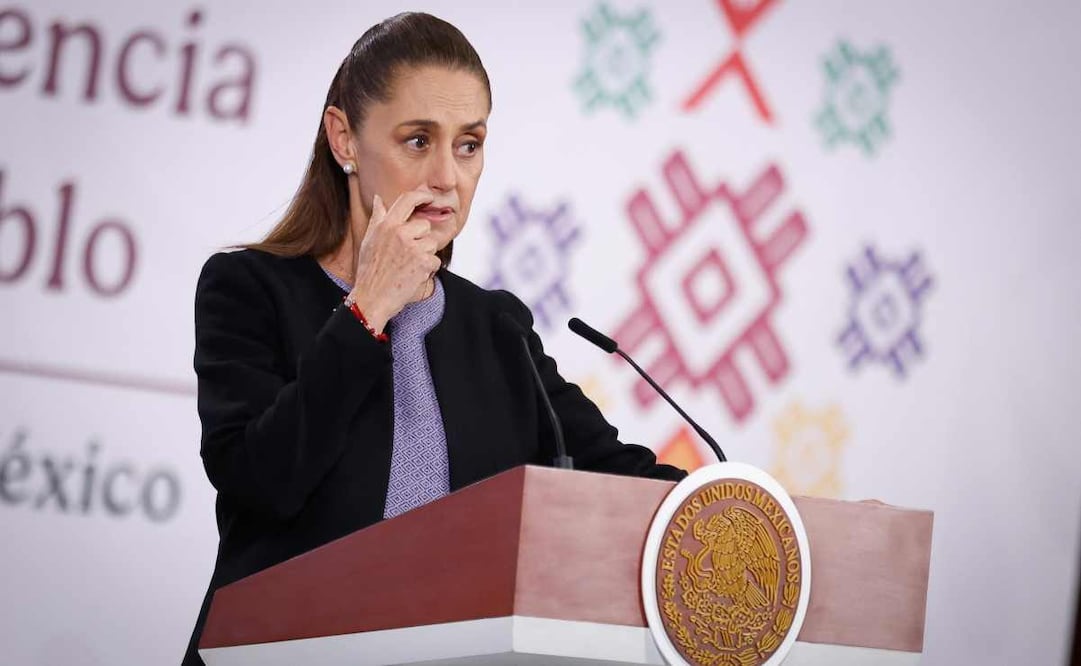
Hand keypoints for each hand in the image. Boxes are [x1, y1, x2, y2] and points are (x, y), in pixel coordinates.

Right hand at [349, 190, 441, 332]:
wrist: (372, 298)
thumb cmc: (369, 270)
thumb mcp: (369, 240)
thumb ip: (378, 218)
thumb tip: (379, 199)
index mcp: (386, 225)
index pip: (408, 199)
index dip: (422, 196)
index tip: (428, 198)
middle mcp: (399, 233)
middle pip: (424, 225)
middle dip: (420, 239)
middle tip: (406, 255)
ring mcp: (412, 247)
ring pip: (431, 243)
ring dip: (424, 255)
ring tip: (407, 266)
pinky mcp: (423, 263)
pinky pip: (435, 260)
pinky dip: (428, 270)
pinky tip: (412, 276)